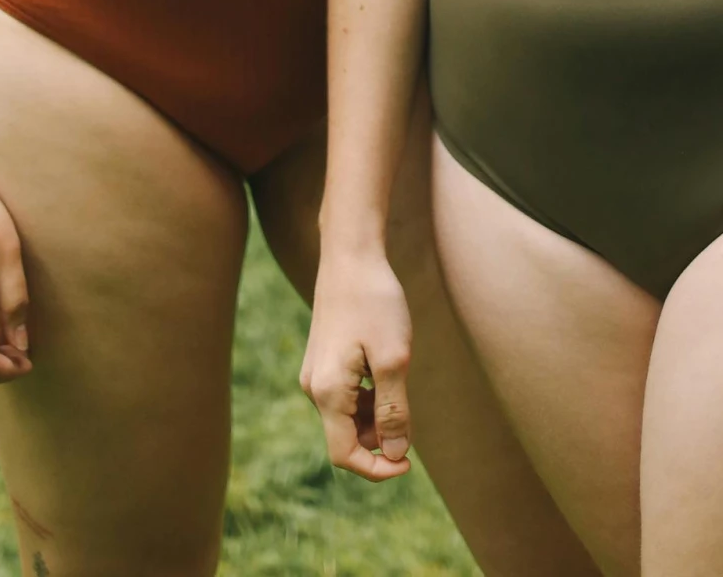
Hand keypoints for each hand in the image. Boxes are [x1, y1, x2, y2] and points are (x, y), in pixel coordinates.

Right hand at [300, 249, 413, 481]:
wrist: (351, 255)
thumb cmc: (375, 302)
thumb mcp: (393, 358)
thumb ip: (394, 411)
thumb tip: (395, 454)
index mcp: (328, 392)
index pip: (344, 455)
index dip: (377, 468)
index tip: (409, 461)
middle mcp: (313, 387)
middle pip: (345, 437)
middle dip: (379, 439)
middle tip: (409, 412)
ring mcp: (315, 372)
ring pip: (346, 417)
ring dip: (374, 416)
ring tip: (399, 382)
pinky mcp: (322, 359)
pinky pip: (344, 395)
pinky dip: (367, 397)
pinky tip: (385, 369)